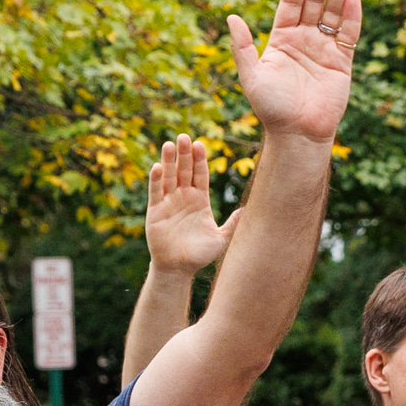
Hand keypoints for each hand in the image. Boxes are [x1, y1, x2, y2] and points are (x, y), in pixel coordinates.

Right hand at [144, 136, 236, 272]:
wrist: (179, 268)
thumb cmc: (200, 254)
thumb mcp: (221, 238)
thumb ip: (234, 224)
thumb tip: (250, 210)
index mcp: (200, 199)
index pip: (200, 174)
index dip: (200, 160)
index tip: (200, 144)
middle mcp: (184, 197)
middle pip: (184, 170)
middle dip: (184, 154)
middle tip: (185, 137)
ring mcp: (169, 202)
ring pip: (169, 177)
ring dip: (169, 160)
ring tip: (170, 144)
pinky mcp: (155, 211)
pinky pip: (155, 192)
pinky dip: (156, 180)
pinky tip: (158, 167)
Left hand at [227, 0, 359, 144]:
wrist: (297, 134)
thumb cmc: (271, 109)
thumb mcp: (251, 76)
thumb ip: (243, 46)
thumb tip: (231, 17)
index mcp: (281, 39)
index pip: (290, 3)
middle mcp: (303, 40)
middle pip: (314, 2)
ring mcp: (324, 50)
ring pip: (333, 14)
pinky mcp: (342, 63)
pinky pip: (348, 35)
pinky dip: (352, 17)